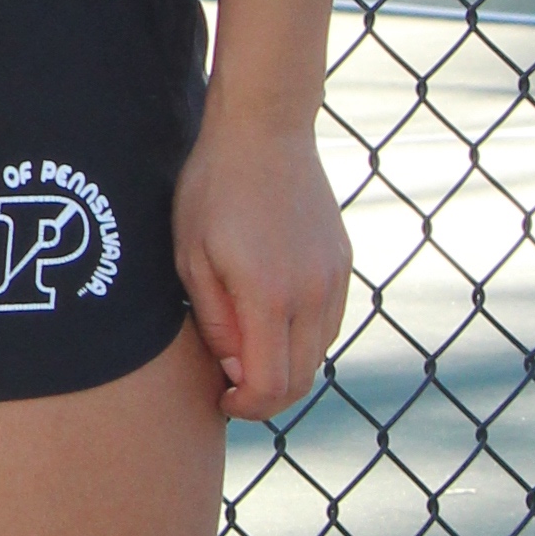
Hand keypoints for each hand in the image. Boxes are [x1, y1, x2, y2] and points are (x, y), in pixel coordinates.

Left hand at [173, 110, 348, 423]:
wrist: (264, 129)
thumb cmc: (212, 189)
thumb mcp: (192, 257)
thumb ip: (215, 321)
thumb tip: (236, 371)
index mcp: (269, 296)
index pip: (271, 385)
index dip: (246, 406)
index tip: (222, 397)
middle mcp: (312, 293)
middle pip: (302, 378)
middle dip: (267, 395)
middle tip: (232, 385)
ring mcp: (334, 277)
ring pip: (320, 352)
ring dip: (287, 366)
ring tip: (248, 350)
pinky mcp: (342, 262)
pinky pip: (329, 321)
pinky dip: (304, 337)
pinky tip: (272, 320)